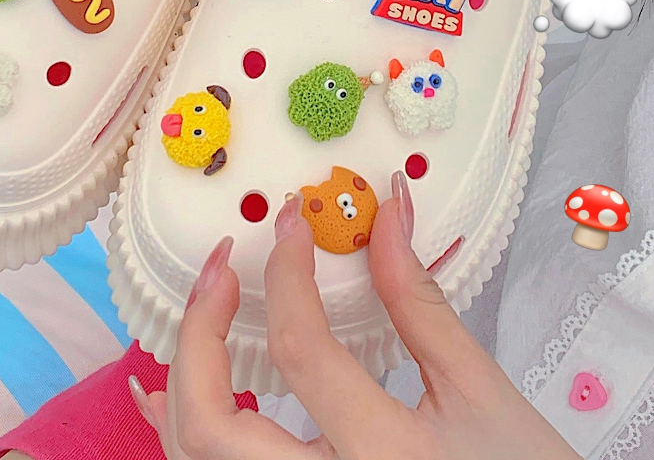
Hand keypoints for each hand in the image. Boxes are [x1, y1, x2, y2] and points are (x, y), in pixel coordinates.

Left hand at [129, 173, 580, 459]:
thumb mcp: (479, 391)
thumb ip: (419, 302)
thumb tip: (386, 218)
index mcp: (385, 456)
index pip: (301, 350)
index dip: (285, 272)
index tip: (290, 224)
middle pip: (212, 423)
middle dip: (198, 334)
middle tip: (220, 272)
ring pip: (198, 458)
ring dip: (182, 382)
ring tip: (203, 314)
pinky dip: (184, 429)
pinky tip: (173, 392)